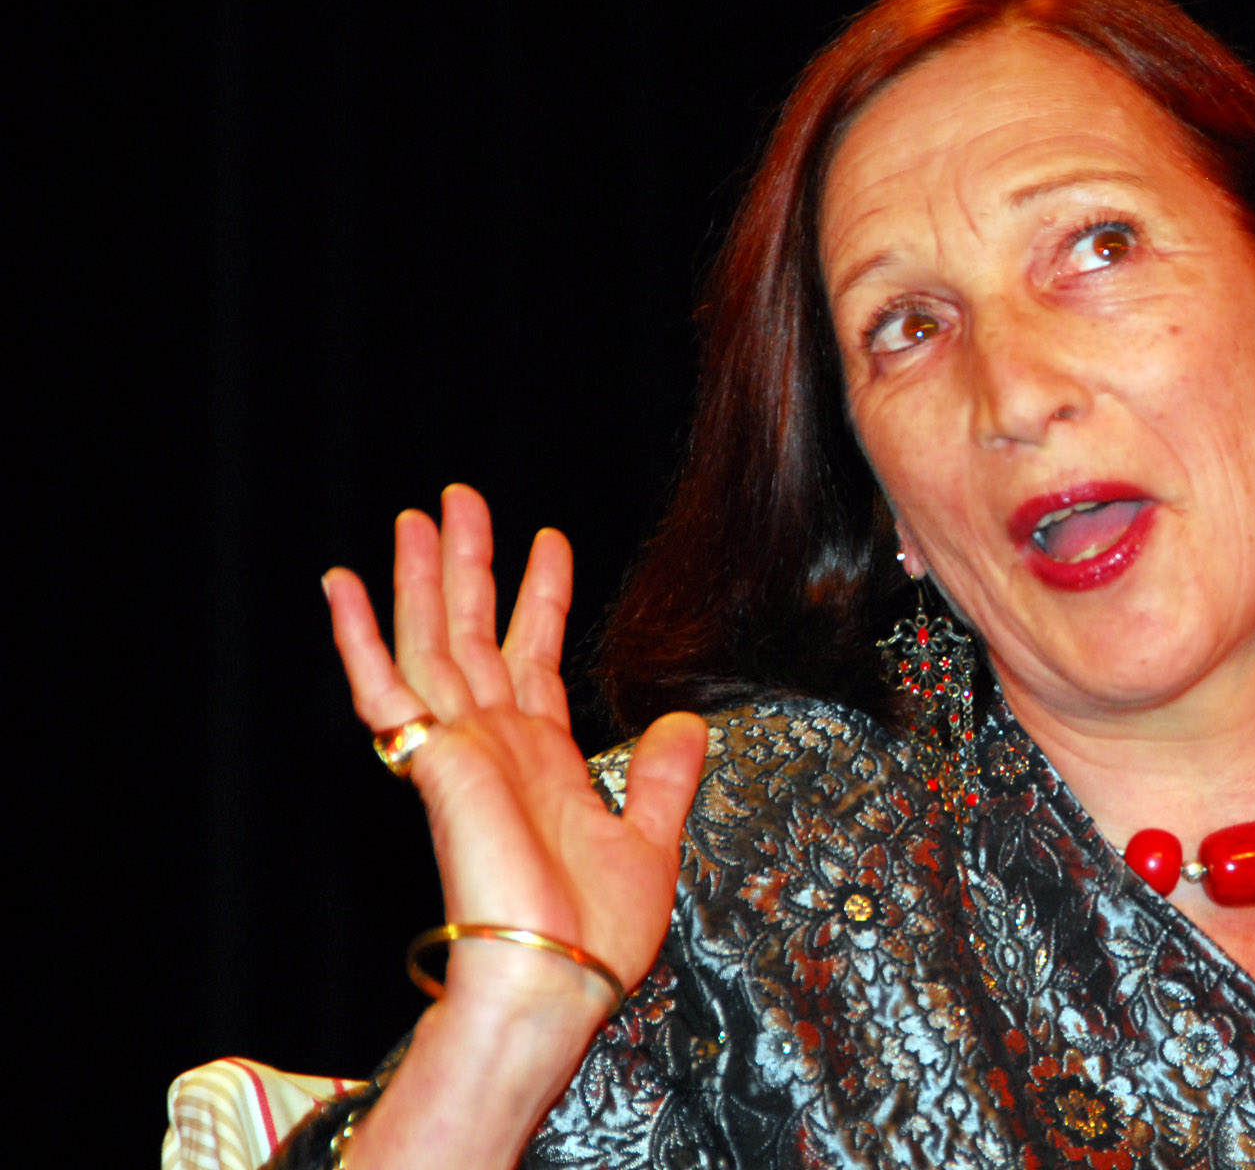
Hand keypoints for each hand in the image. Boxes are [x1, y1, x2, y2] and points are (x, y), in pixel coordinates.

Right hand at [324, 484, 705, 1020]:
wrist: (554, 978)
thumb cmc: (593, 935)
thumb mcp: (650, 840)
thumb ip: (664, 777)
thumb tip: (686, 722)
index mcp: (541, 760)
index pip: (532, 657)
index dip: (539, 597)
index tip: (548, 542)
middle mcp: (494, 745)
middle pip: (474, 633)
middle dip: (469, 565)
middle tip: (460, 500)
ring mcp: (458, 749)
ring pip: (431, 641)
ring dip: (422, 578)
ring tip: (417, 515)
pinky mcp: (432, 761)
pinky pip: (384, 688)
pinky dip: (361, 635)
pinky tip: (343, 585)